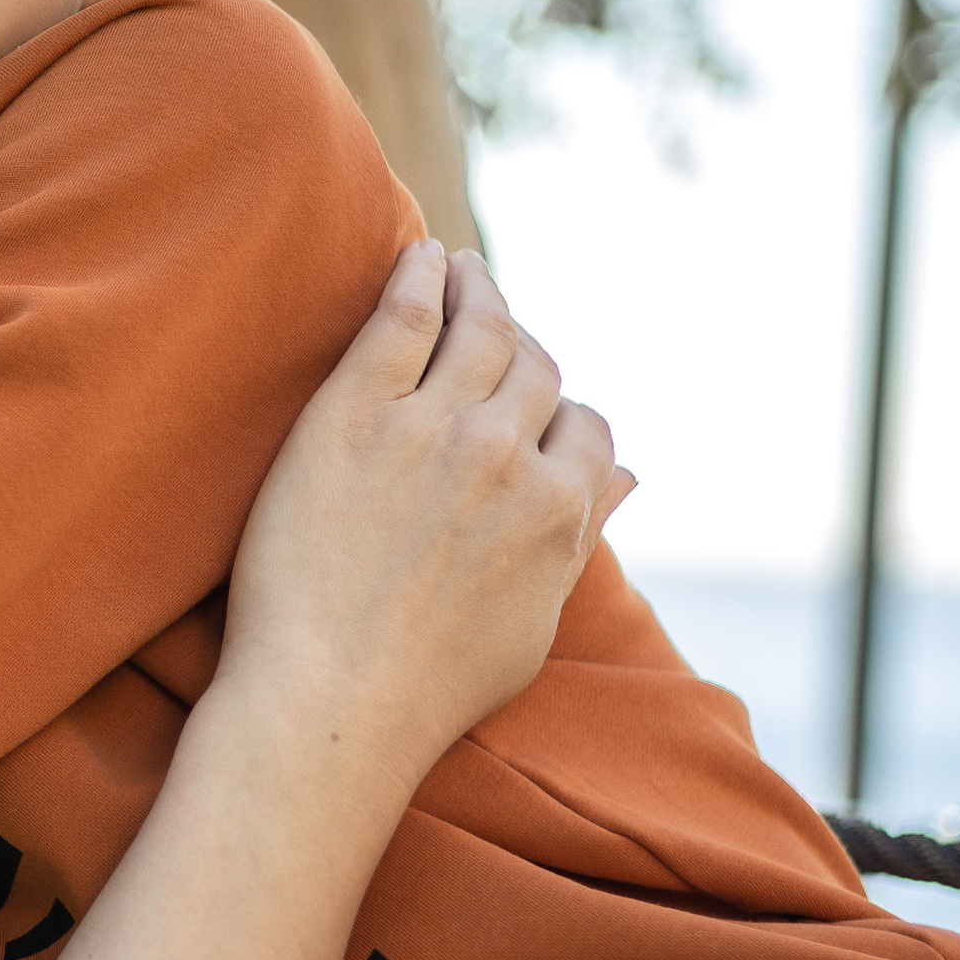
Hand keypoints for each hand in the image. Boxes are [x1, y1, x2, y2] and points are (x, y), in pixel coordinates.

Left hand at [218, 242, 629, 795]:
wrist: (329, 701)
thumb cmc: (427, 687)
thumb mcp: (531, 622)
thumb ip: (581, 538)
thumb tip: (630, 479)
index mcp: (559, 511)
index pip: (585, 427)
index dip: (562, 412)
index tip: (532, 406)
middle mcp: (507, 458)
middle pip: (534, 369)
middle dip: (522, 345)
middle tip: (493, 319)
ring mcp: (431, 429)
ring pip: (478, 326)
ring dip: (478, 287)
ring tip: (460, 267)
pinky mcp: (354, 412)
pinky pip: (403, 316)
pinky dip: (420, 275)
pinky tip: (419, 257)